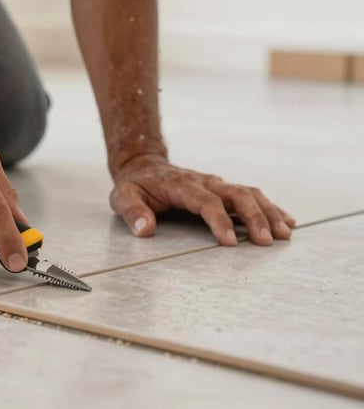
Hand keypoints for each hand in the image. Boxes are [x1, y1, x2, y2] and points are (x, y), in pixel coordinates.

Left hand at [110, 154, 295, 245]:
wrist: (143, 165)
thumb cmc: (135, 185)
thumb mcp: (123, 197)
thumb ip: (132, 212)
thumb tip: (145, 230)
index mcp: (182, 186)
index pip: (206, 202)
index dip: (220, 221)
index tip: (230, 242)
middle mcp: (205, 182)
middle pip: (237, 195)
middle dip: (254, 217)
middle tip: (267, 242)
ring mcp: (216, 184)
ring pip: (249, 193)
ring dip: (268, 212)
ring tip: (285, 234)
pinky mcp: (223, 189)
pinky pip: (251, 195)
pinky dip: (270, 207)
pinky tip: (286, 221)